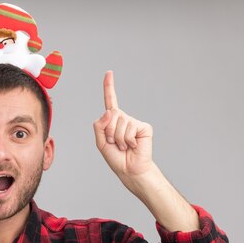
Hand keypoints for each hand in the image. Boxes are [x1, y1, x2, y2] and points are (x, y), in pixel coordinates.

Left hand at [93, 71, 154, 186]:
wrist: (130, 169)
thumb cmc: (116, 158)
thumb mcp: (100, 143)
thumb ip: (99, 126)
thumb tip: (109, 111)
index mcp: (113, 121)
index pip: (110, 101)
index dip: (109, 87)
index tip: (109, 73)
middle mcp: (124, 118)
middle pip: (110, 115)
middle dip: (108, 132)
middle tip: (114, 144)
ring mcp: (134, 122)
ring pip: (119, 123)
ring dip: (117, 138)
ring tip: (123, 146)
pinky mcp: (144, 127)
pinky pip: (129, 128)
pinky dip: (127, 140)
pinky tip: (133, 146)